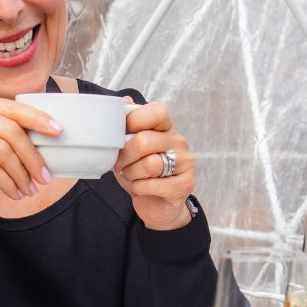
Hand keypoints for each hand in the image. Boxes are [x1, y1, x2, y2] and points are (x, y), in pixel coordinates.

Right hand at [0, 92, 59, 200]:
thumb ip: (2, 134)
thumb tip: (43, 145)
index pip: (13, 107)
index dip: (38, 119)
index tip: (59, 131)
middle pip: (11, 132)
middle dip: (33, 157)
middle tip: (44, 177)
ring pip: (2, 152)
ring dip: (21, 175)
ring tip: (29, 190)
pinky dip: (7, 184)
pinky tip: (14, 193)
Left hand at [113, 100, 195, 230]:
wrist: (156, 206)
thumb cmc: (142, 175)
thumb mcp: (129, 149)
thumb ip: (127, 126)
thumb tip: (124, 100)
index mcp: (166, 128)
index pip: (157, 112)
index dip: (134, 121)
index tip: (122, 134)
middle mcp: (179, 142)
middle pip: (145, 140)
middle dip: (125, 155)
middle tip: (120, 164)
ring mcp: (185, 163)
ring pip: (149, 164)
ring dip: (132, 173)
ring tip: (132, 176)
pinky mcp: (185, 184)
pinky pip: (153, 184)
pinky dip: (139, 188)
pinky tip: (141, 188)